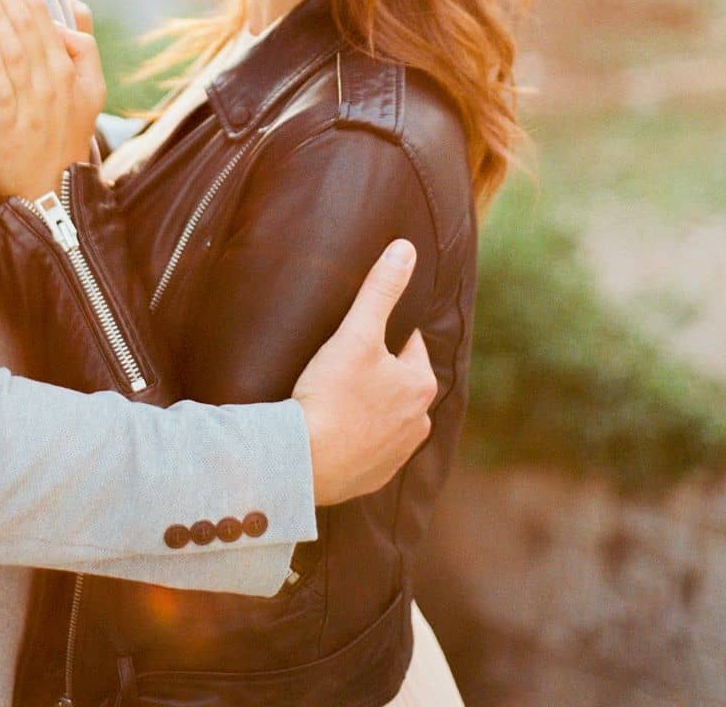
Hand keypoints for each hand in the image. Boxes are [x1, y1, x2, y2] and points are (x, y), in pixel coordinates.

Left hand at [0, 0, 105, 202]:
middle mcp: (52, 80)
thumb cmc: (65, 132)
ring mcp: (32, 103)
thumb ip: (82, 44)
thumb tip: (72, 1)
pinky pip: (2, 89)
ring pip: (14, 48)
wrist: (53, 189)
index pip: (43, 13)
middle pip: (26, 22)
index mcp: (69, 67)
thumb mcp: (90, 89)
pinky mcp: (10, 126)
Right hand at [292, 240, 436, 505]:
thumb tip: (405, 247)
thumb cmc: (332, 393)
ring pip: (388, 416)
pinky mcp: (374, 477)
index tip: (357, 335)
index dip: (382, 335)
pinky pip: (370, 448)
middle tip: (341, 364)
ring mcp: (398, 454)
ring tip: (336, 395)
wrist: (304, 461)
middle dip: (378, 372)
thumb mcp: (356, 333)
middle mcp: (419, 422)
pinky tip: (332, 429)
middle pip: (400, 382)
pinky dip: (357, 437)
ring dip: (370, 405)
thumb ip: (381, 289)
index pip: (410, 344)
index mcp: (421, 385)